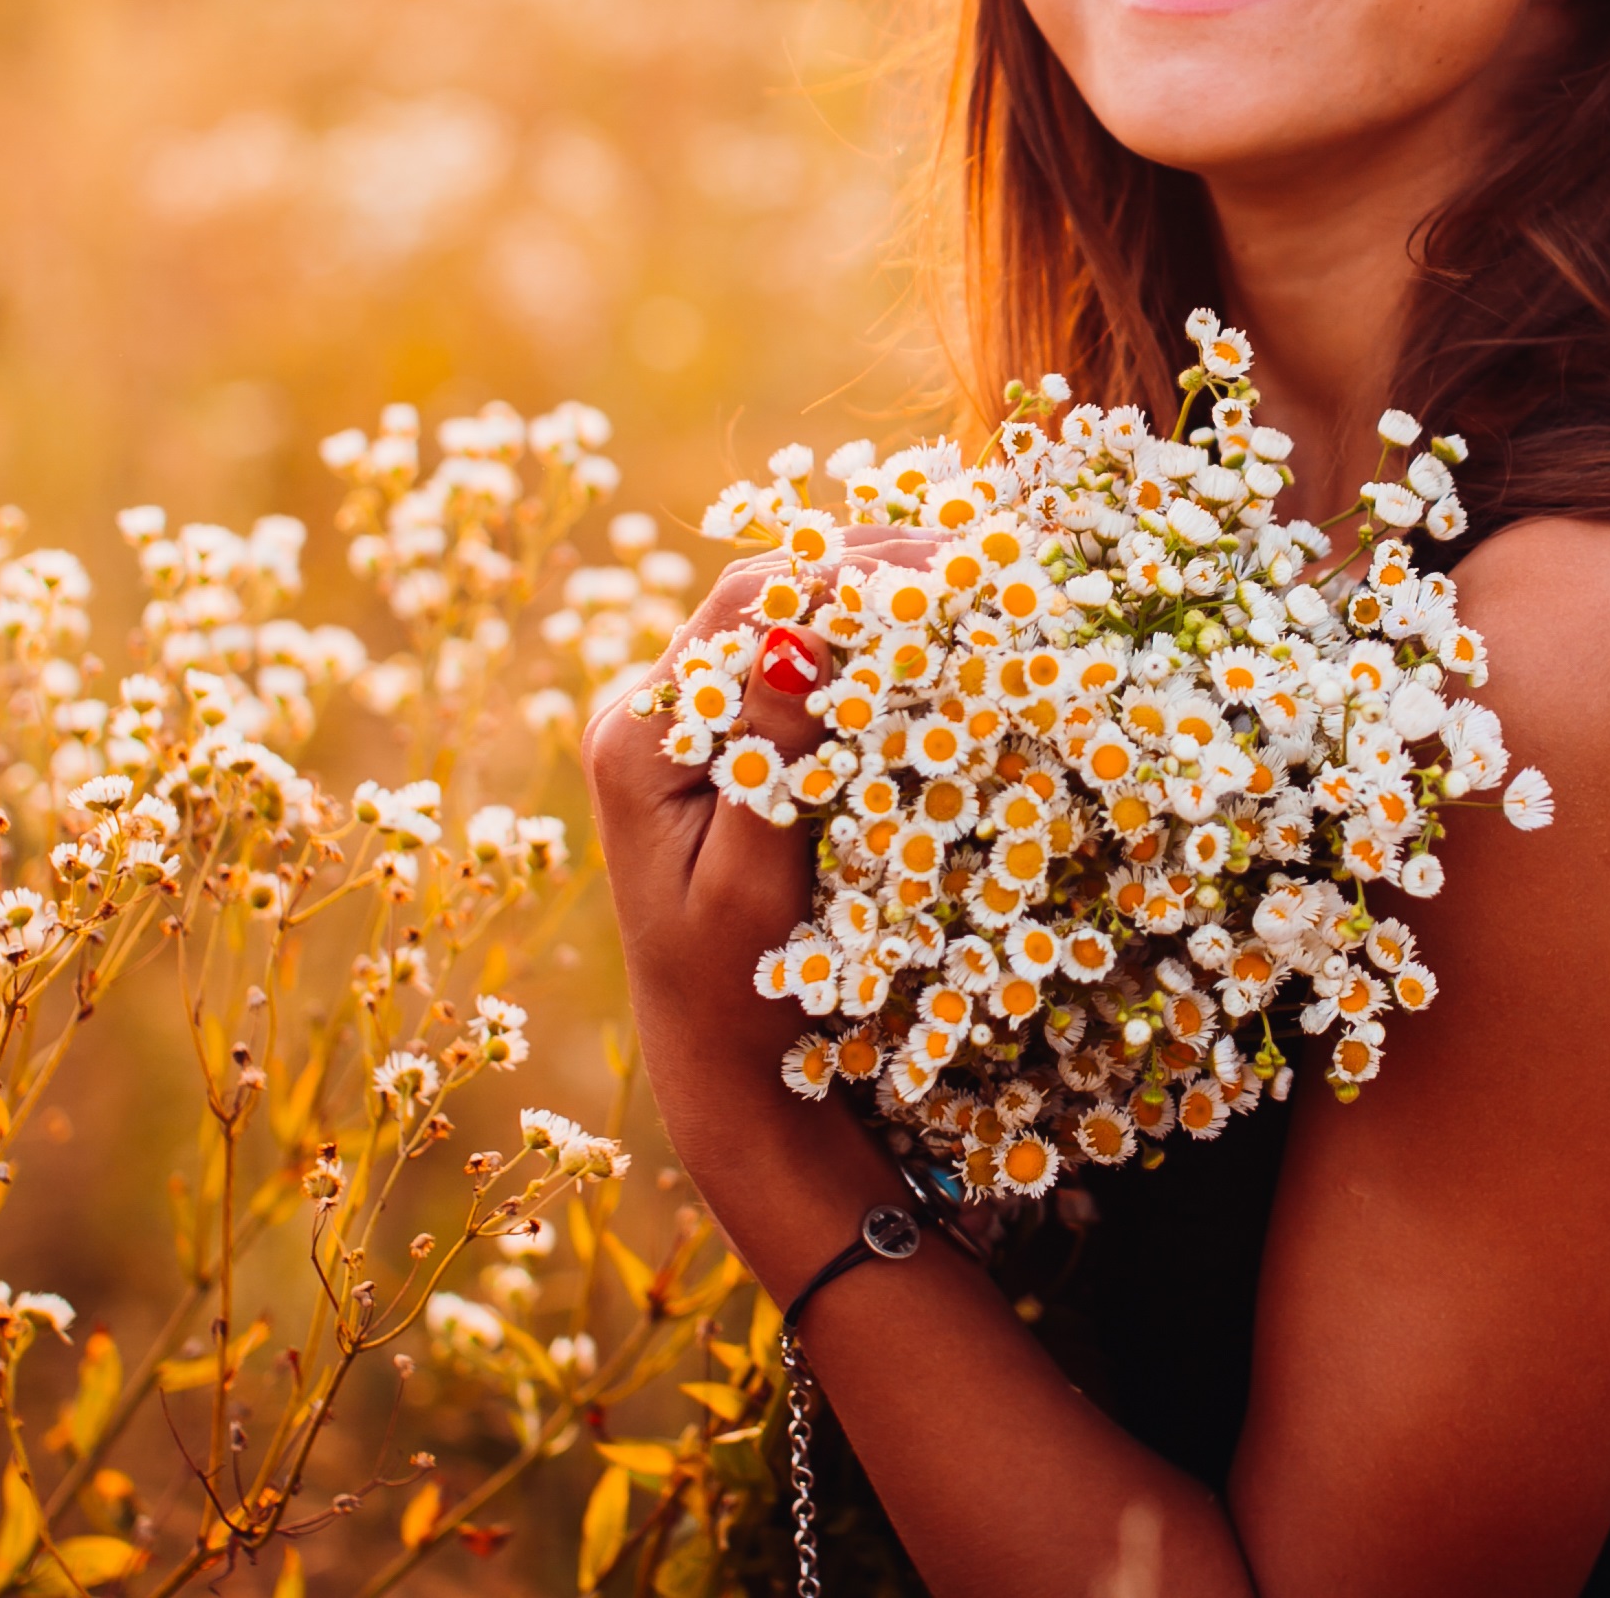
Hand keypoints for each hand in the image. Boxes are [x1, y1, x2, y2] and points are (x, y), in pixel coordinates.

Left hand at [579, 534, 931, 1173]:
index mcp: (638, 741)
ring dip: (863, 590)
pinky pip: (788, 663)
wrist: (718, 1058)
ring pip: (777, 618)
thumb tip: (797, 640)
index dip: (840, 576)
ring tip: (963, 568)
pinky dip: (856, 634)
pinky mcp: (724, 745)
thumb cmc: (738, 989)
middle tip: (971, 552)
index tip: (941, 566)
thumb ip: (772, 762)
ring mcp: (684, 724)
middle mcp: (649, 715)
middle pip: (757, 597)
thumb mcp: (753, 884)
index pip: (742, 613)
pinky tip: (924, 621)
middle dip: (862, 567)